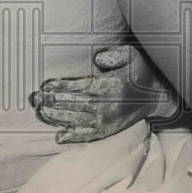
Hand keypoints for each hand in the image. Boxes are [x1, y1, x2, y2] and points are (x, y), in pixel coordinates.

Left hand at [29, 44, 172, 143]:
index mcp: (112, 86)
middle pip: (75, 104)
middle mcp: (108, 105)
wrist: (157, 96)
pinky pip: (89, 136)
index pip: (81, 87)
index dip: (62, 87)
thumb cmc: (140, 72)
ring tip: (39, 112)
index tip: (46, 86)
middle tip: (34, 99)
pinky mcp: (109, 130)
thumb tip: (96, 59)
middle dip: (53, 101)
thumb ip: (114, 54)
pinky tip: (59, 137)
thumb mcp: (132, 55)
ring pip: (77, 120)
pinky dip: (74, 137)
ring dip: (56, 117)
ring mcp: (108, 120)